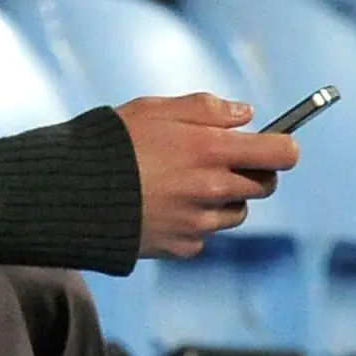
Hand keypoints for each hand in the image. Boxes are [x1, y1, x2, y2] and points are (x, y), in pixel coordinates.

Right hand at [121, 91, 298, 260]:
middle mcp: (212, 190)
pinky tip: (164, 206)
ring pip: (236, 212)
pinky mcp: (183, 247)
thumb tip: (246, 115)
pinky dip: (195, 221)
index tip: (275, 142)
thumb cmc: (113, 144)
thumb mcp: (156, 109)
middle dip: (253, 171)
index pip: (281, 154)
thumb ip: (206, 109)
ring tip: (185, 182)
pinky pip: (205, 234)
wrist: (71, 196)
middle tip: (223, 159)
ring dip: (224, 198)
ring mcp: (199, 223)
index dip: (283, 146)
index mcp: (211, 150)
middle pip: (265, 186)